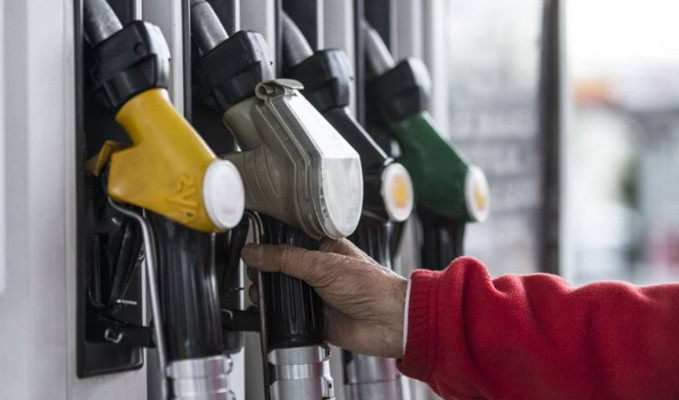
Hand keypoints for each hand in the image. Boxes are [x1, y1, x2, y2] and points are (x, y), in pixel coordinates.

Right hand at [242, 239, 406, 358]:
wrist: (390, 322)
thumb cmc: (373, 286)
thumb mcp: (324, 265)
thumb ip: (286, 259)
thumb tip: (254, 252)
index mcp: (324, 248)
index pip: (289, 241)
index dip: (270, 243)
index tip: (251, 246)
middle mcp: (319, 270)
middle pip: (281, 268)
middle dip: (264, 271)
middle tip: (254, 273)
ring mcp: (316, 295)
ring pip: (282, 292)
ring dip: (268, 293)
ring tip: (258, 293)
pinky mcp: (314, 319)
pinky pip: (288, 316)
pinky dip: (277, 315)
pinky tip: (268, 312)